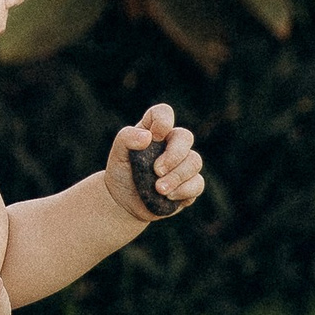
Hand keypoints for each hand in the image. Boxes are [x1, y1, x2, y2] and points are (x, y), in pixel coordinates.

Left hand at [108, 102, 201, 224]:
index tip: (152, 138)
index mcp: (154, 131)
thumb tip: (148, 136)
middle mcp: (172, 144)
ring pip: (194, 161)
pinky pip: (197, 183)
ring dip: (177, 176)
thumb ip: (127, 138)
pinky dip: (183, 190)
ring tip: (158, 189)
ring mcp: (183, 164)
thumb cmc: (122, 172)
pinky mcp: (190, 185)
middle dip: (173, 155)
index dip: (162, 121)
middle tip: (156, 170)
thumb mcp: (117, 153)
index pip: (164, 113)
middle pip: (185, 137)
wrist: (123, 201)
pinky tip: (167, 196)